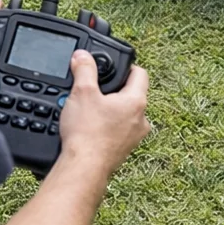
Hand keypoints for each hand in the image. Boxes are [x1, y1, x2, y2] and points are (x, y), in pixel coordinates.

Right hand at [58, 51, 149, 180]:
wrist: (84, 169)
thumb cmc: (88, 134)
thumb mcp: (82, 92)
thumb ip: (84, 69)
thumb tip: (82, 56)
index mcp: (136, 101)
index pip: (140, 74)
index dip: (127, 67)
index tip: (115, 67)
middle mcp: (141, 120)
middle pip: (133, 96)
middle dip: (116, 91)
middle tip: (97, 90)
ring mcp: (133, 138)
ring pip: (126, 116)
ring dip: (112, 111)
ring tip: (91, 110)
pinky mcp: (123, 151)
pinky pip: (119, 132)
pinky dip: (108, 128)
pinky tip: (91, 129)